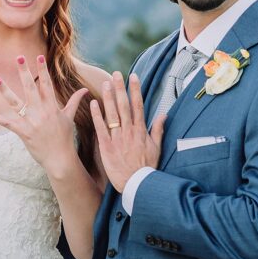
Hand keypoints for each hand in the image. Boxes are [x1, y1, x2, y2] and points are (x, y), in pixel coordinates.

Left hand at [0, 55, 87, 174]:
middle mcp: (41, 112)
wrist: (60, 158)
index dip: (43, 70)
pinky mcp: (24, 133)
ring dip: (5, 91)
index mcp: (52, 107)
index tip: (39, 56)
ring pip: (16, 103)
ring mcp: (31, 122)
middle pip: (30, 88)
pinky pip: (8, 123)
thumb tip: (85, 90)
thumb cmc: (65, 138)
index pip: (47, 84)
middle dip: (24, 72)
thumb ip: (75, 101)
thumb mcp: (70, 117)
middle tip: (18, 58)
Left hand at [91, 72, 165, 191]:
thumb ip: (158, 130)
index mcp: (141, 130)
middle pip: (124, 105)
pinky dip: (97, 115)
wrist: (137, 184)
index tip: (133, 76)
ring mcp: (118, 138)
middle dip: (120, 88)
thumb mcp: (157, 148)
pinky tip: (93, 103)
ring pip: (112, 114)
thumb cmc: (147, 167)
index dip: (135, 90)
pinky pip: (101, 128)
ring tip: (104, 84)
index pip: (138, 105)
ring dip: (108, 98)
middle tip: (116, 74)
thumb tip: (163, 114)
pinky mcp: (106, 146)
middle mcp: (129, 131)